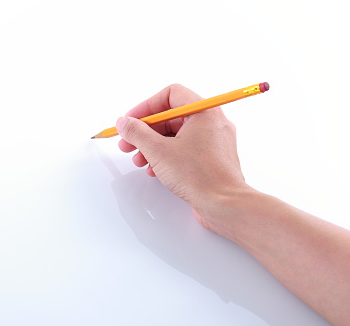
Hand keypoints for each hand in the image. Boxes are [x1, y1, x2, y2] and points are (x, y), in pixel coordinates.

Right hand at [116, 84, 249, 230]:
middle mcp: (211, 123)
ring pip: (176, 135)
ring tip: (139, 160)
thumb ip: (137, 133)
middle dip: (146, 131)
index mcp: (204, 112)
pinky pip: (185, 149)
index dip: (147, 106)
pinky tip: (155, 170)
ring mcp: (213, 142)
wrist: (225, 206)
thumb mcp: (159, 151)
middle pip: (171, 117)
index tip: (131, 120)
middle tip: (128, 142)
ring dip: (153, 146)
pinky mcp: (211, 159)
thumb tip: (125, 123)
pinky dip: (167, 156)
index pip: (170, 95)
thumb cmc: (201, 177)